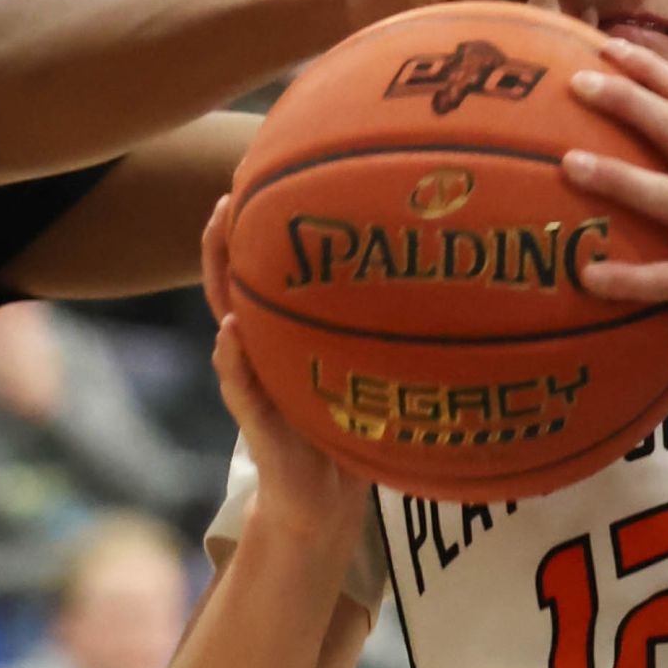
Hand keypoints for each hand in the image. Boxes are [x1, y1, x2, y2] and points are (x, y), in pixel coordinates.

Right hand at [202, 198, 374, 550]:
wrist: (328, 495)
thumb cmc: (353, 418)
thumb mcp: (370, 362)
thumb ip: (386, 322)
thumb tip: (446, 266)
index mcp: (286, 330)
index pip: (268, 268)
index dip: (266, 224)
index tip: (270, 172)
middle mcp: (262, 347)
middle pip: (234, 281)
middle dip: (226, 237)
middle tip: (231, 192)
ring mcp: (253, 379)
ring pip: (227, 321)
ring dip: (221, 279)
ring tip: (222, 237)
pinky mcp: (257, 418)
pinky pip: (240, 384)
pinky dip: (233, 358)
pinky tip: (229, 331)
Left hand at [563, 41, 667, 397]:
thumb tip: (658, 159)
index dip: (654, 70)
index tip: (608, 46)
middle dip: (628, 101)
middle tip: (578, 83)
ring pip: (666, 196)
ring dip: (614, 177)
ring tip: (566, 164)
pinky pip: (663, 279)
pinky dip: (622, 277)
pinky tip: (585, 275)